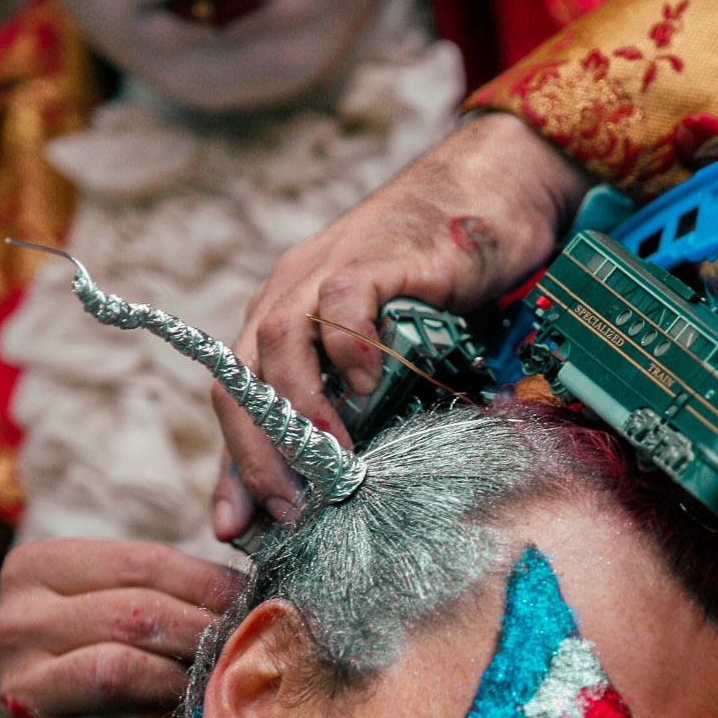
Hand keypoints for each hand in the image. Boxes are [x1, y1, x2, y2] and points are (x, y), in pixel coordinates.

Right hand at [0, 539, 241, 717]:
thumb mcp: (106, 606)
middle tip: (246, 642)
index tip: (250, 598)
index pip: (140, 563)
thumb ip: (161, 588)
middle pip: (135, 614)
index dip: (207, 581)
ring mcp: (22, 688)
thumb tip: (250, 590)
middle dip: (203, 629)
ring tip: (221, 677)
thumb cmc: (89, 660)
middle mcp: (14, 624)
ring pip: (123, 670)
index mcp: (33, 570)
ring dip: (186, 676)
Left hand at [212, 110, 588, 532]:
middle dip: (255, 453)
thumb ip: (353, 402)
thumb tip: (331, 481)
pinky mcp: (373, 256)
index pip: (235, 399)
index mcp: (280, 318)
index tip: (234, 527)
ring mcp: (325, 270)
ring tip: (330, 462)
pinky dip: (349, 351)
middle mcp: (288, 293)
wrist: (487, 190)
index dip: (231, 465)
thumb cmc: (439, 281)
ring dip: (298, 412)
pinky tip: (371, 387)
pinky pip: (342, 305)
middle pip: (239, 379)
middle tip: (287, 510)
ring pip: (278, 345)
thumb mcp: (385, 353)